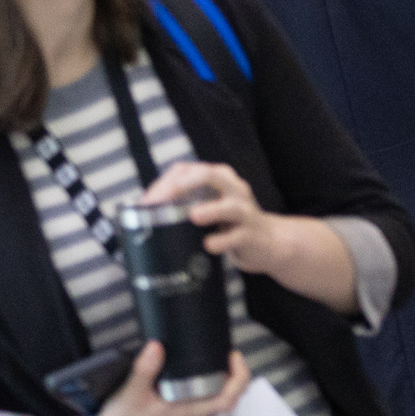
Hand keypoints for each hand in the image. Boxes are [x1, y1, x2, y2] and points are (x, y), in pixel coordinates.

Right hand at [89, 341, 249, 415]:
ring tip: (216, 357)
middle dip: (234, 374)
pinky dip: (208, 383)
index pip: (228, 400)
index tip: (233, 356)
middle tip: (226, 352)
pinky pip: (202, 399)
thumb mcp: (132, 394)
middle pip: (227, 397)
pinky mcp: (177, 413)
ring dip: (222, 379)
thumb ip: (145, 370)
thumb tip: (157, 346)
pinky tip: (197, 370)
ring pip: (215, 398)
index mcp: (189, 412)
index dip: (238, 378)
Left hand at [142, 162, 278, 270]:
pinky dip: (221, 241)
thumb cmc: (230, 225)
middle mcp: (235, 189)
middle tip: (161, 202)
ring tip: (193, 216)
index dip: (164, 182)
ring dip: (211, 210)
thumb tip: (144, 218)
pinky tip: (209, 245)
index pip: (187, 170)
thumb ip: (185, 207)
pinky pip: (236, 237)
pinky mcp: (251, 234)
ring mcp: (246, 212)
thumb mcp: (211, 207)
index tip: (146, 202)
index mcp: (220, 179)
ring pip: (230, 206)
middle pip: (211, 175)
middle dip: (183, 186)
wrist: (270, 243)